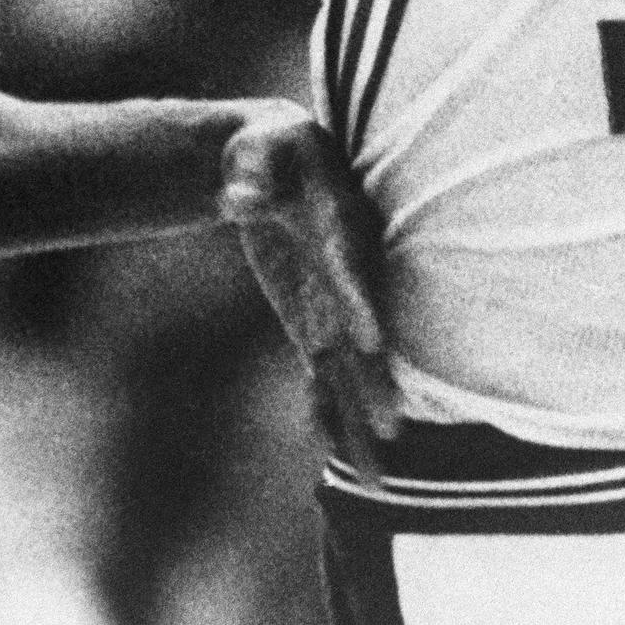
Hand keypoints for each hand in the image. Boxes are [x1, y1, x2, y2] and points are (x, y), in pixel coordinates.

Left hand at [215, 103, 399, 468]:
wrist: (275, 156)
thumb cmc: (269, 145)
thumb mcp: (257, 149)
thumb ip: (249, 177)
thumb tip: (232, 203)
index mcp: (340, 227)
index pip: (352, 269)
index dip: (360, 303)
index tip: (370, 339)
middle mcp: (344, 275)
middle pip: (364, 333)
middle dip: (378, 382)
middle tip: (392, 431)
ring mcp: (329, 303)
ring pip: (350, 368)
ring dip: (358, 418)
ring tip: (377, 479)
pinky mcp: (311, 320)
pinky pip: (321, 372)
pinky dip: (323, 409)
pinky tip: (328, 451)